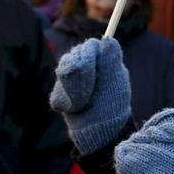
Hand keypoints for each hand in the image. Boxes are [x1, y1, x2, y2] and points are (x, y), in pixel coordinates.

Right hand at [50, 37, 131, 154]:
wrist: (102, 133)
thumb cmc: (114, 107)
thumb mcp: (116, 83)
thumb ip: (111, 60)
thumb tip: (108, 39)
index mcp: (103, 62)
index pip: (90, 46)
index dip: (90, 58)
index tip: (95, 74)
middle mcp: (87, 67)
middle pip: (73, 56)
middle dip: (82, 77)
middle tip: (91, 93)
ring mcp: (72, 80)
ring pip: (62, 72)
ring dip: (74, 90)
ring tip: (85, 103)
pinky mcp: (62, 95)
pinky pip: (57, 92)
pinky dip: (66, 102)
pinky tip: (77, 109)